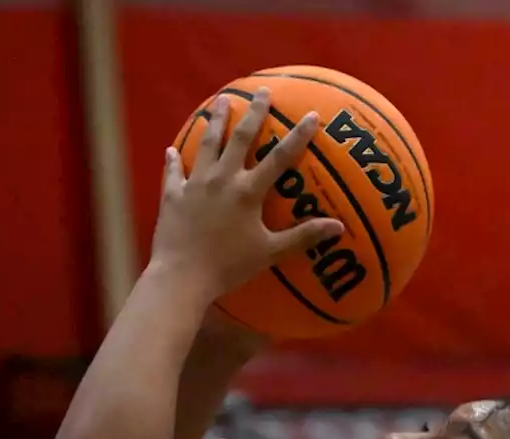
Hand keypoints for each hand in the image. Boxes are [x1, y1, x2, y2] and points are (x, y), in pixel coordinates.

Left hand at [151, 89, 343, 299]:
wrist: (182, 276)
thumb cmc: (229, 266)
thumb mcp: (269, 252)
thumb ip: (302, 237)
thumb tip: (338, 227)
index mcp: (247, 192)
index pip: (279, 157)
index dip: (298, 135)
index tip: (311, 114)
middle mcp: (222, 179)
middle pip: (240, 138)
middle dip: (253, 113)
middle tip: (261, 91)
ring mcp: (195, 185)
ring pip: (206, 144)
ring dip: (215, 121)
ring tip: (221, 102)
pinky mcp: (173, 196)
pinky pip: (174, 173)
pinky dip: (173, 160)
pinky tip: (171, 150)